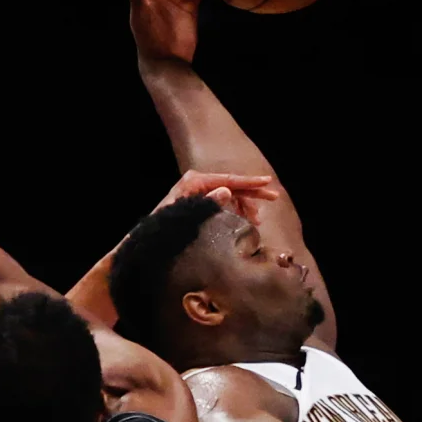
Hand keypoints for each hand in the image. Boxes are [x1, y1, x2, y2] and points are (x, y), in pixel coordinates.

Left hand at [155, 170, 279, 225]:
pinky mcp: (199, 202)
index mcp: (194, 182)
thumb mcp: (185, 216)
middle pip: (232, 185)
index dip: (249, 182)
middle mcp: (197, 183)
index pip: (227, 180)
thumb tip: (227, 191)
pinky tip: (244, 220)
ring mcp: (199, 192)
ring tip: (256, 221)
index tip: (267, 182)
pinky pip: (223, 202)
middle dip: (253, 192)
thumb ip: (207, 204)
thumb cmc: (163, 229)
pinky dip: (236, 210)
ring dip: (245, 205)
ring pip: (230, 194)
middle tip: (274, 197)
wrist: (147, 241)